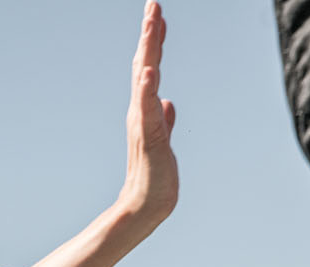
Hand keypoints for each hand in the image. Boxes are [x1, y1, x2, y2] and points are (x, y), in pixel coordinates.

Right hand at [117, 2, 177, 230]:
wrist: (147, 205)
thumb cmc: (155, 176)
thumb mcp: (164, 140)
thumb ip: (165, 120)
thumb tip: (169, 103)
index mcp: (145, 109)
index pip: (150, 67)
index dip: (154, 40)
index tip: (157, 12)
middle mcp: (140, 110)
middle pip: (144, 64)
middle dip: (150, 34)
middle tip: (153, 4)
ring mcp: (142, 122)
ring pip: (145, 79)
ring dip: (148, 52)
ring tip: (151, 25)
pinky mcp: (148, 137)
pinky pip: (146, 109)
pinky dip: (146, 88)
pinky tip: (148, 71)